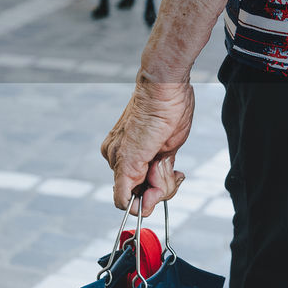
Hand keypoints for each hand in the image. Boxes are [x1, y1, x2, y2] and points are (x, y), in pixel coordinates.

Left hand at [101, 77, 193, 216]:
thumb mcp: (167, 147)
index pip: (136, 185)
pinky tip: (157, 180)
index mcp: (124, 151)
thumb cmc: (170, 109)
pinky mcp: (124, 165)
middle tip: (172, 167)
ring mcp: (117, 160)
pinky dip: (143, 201)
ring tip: (166, 160)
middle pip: (138, 194)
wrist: (164, 86)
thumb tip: (154, 195)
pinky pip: (126, 199)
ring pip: (137, 198)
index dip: (156, 189)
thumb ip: (159, 172)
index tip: (171, 174)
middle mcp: (115, 156)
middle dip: (160, 188)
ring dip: (160, 187)